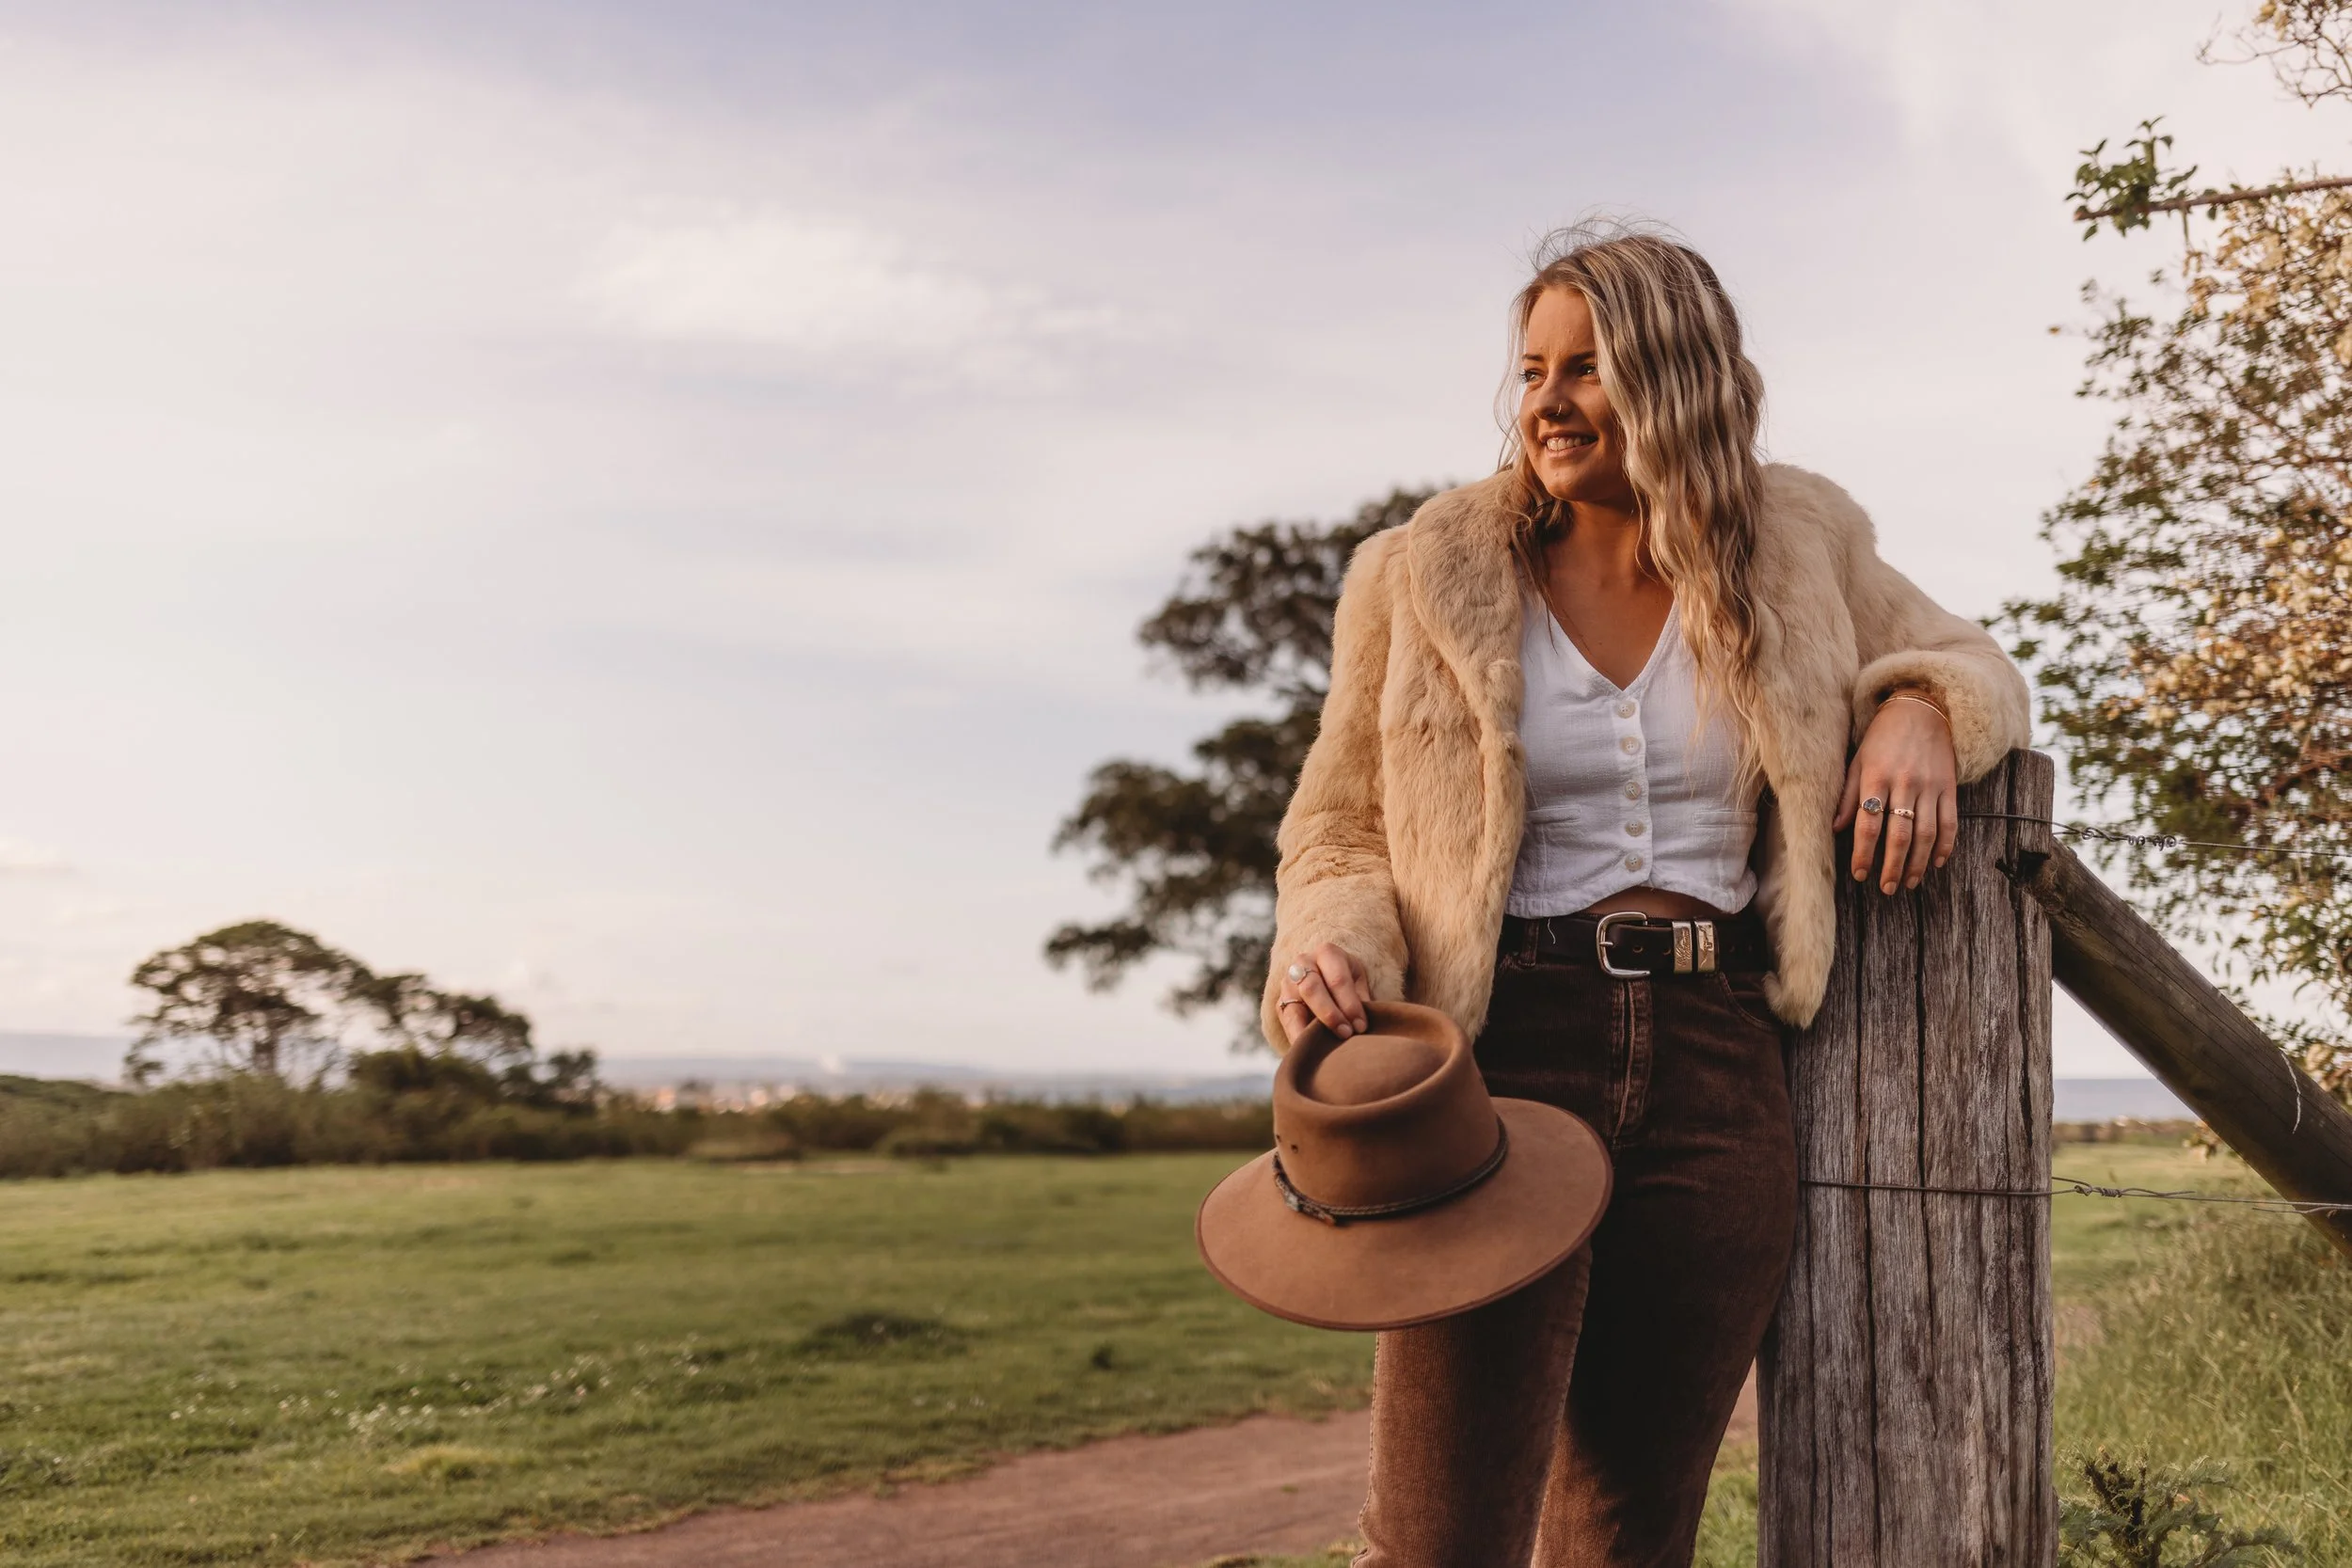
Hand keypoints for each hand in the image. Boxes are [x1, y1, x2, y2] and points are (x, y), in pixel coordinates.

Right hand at [1275, 942, 1369, 1047]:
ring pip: (1295, 1007)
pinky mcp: (1281, 1004)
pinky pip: (1287, 1023)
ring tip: (1327, 1047)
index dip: (1350, 1004)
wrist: (1326, 978)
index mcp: (1327, 953)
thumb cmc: (1348, 981)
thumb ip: (1361, 999)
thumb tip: (1362, 1025)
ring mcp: (1288, 983)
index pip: (1338, 979)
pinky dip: (1299, 1038)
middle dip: (1330, 1015)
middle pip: (1312, 989)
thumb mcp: (1358, 982)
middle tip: (1347, 1034)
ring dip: (1312, 1030)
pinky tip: (1311, 1049)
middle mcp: (1302, 963)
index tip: (1361, 1026)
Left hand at [1833, 692, 1958, 893]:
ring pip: (1926, 833)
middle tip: (1887, 888)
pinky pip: (1950, 822)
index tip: (1860, 874)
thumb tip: (1836, 829)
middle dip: (1893, 866)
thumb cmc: (1882, 737)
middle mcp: (1904, 783)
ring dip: (1918, 862)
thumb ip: (1849, 796)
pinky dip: (1945, 845)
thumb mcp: (1858, 761)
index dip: (1864, 853)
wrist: (1921, 708)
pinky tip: (1936, 863)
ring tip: (1910, 882)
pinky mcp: (1949, 786)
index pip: (1869, 824)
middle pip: (1899, 834)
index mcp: (1876, 777)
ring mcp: (1930, 785)